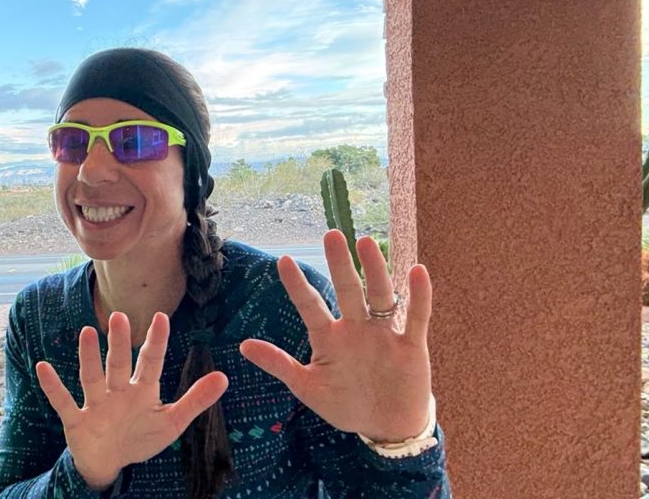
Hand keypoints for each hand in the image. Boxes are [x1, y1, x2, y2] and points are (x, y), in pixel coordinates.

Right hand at [36, 311, 227, 489]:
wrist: (110, 465)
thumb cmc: (140, 438)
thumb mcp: (171, 423)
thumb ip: (196, 401)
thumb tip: (224, 378)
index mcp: (142, 391)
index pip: (150, 362)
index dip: (156, 342)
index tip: (161, 317)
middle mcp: (118, 391)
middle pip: (119, 364)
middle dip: (120, 343)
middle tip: (119, 316)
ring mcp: (96, 404)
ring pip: (92, 377)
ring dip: (89, 357)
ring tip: (87, 332)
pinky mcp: (76, 420)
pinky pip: (63, 402)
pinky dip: (53, 387)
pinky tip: (43, 367)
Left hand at [240, 230, 431, 442]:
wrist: (386, 427)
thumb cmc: (345, 403)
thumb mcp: (307, 387)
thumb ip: (280, 364)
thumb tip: (243, 346)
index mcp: (328, 337)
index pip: (310, 306)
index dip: (298, 285)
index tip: (283, 261)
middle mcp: (355, 328)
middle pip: (347, 290)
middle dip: (339, 264)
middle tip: (332, 235)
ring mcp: (383, 334)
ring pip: (379, 296)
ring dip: (375, 270)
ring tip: (367, 244)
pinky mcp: (411, 346)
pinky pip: (416, 317)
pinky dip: (418, 296)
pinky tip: (417, 271)